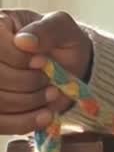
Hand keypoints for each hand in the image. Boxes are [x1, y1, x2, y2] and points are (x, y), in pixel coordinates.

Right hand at [0, 10, 93, 134]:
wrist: (69, 67)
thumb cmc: (62, 42)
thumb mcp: (63, 28)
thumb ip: (47, 29)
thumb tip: (23, 40)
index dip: (19, 60)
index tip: (42, 61)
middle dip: (27, 83)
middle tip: (50, 81)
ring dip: (28, 103)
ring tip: (52, 94)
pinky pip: (0, 123)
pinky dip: (23, 122)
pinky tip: (45, 116)